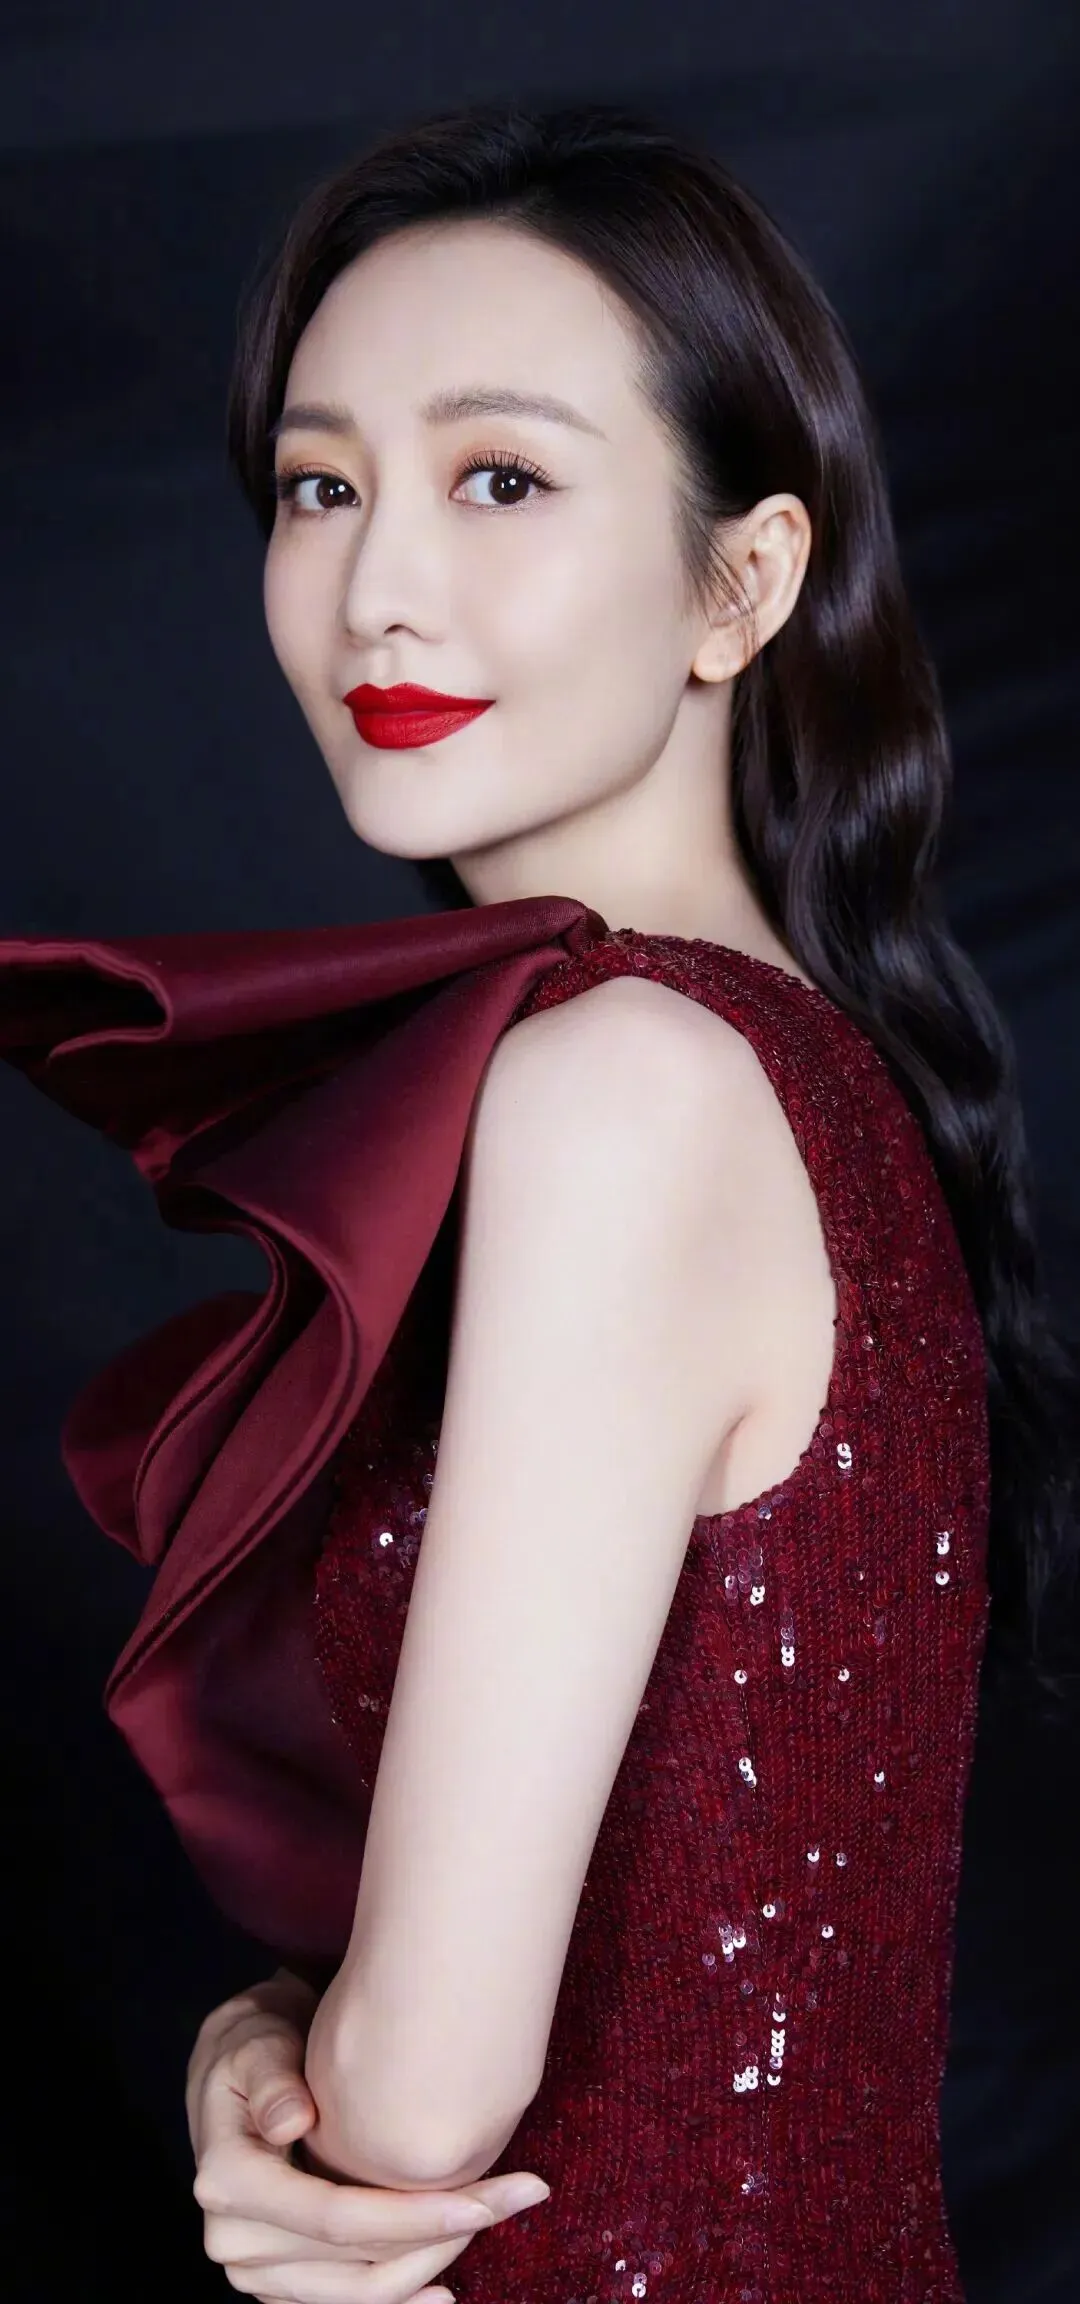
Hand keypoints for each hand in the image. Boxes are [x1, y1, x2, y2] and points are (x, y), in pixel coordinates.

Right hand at [186, 1970, 550, 2301]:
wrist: (234, 2075)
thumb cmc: (254, 2046)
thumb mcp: (256, 2045)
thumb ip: (272, 2080)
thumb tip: (292, 2121)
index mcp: (229, 2183)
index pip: (335, 2218)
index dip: (415, 2215)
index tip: (487, 2200)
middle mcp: (235, 2241)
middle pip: (358, 2261)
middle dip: (441, 2235)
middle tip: (516, 2196)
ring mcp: (255, 2270)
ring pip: (359, 2292)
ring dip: (431, 2263)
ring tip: (494, 2217)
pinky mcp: (278, 2281)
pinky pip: (344, 2303)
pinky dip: (397, 2295)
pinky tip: (444, 2289)